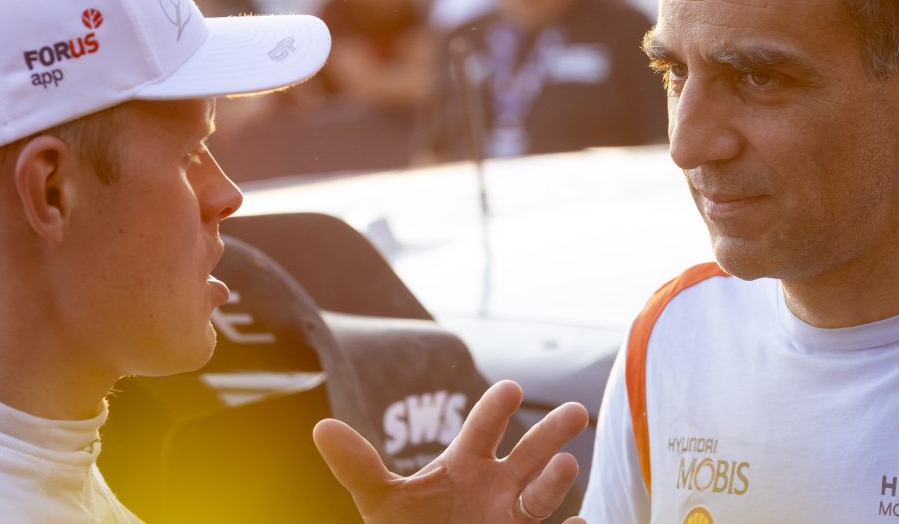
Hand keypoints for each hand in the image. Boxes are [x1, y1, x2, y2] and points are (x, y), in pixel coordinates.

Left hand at [313, 380, 589, 523]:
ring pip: (542, 495)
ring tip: (566, 465)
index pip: (485, 428)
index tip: (510, 388)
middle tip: (578, 411)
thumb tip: (321, 428)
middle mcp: (498, 485)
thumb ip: (358, 468)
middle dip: (553, 431)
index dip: (497, 407)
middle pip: (530, 452)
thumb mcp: (381, 502)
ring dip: (557, 480)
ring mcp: (513, 518)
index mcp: (467, 463)